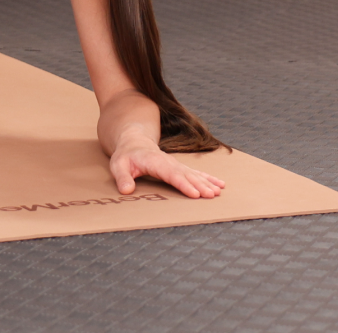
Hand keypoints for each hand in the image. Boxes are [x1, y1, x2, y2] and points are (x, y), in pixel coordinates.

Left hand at [109, 134, 226, 198]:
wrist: (135, 142)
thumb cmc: (126, 156)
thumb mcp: (118, 165)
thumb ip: (122, 178)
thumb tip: (127, 190)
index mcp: (155, 161)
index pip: (171, 174)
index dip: (183, 184)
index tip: (194, 194)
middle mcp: (169, 162)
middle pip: (187, 174)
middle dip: (200, 185)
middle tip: (212, 195)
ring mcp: (176, 164)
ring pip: (194, 174)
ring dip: (207, 182)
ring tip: (218, 191)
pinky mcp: (179, 167)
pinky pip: (196, 173)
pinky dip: (208, 178)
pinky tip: (219, 184)